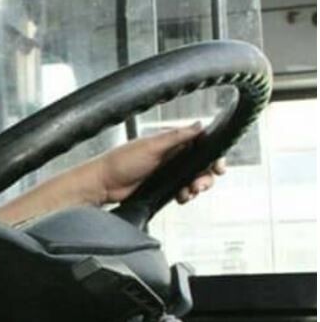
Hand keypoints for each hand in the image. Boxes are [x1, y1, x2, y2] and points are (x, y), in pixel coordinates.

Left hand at [93, 122, 226, 205]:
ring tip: (188, 192)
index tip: (218, 167)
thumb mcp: (151, 146)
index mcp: (170, 141)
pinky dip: (186, 195)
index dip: (213, 156)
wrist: (103, 183)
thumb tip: (199, 124)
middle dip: (206, 176)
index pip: (201, 144)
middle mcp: (172, 154)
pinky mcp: (163, 185)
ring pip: (194, 179)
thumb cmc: (121, 161)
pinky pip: (183, 190)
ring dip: (196, 187)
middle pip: (202, 165)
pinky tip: (180, 197)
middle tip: (199, 185)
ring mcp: (168, 171)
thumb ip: (176, 136)